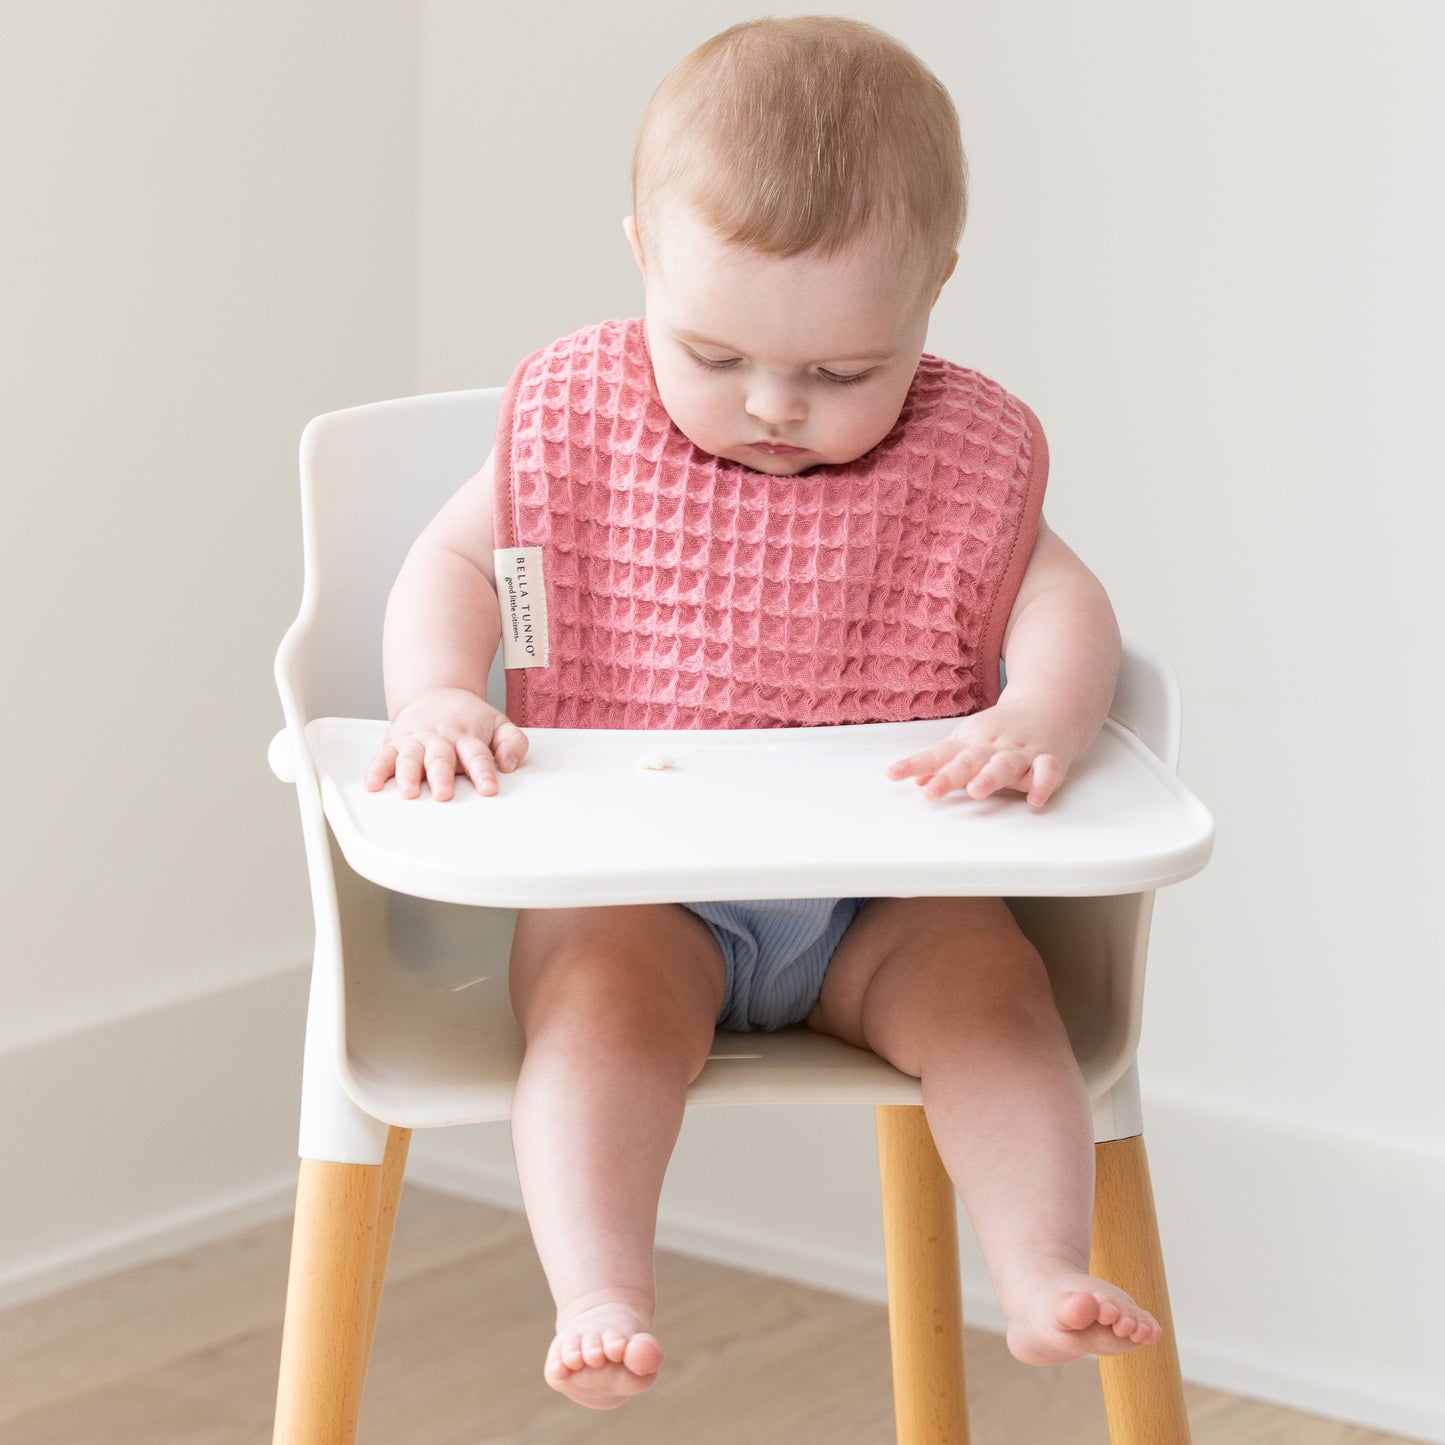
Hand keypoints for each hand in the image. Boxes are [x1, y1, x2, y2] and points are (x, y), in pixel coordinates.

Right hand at [363, 688, 528, 799]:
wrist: (435, 693)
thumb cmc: (468, 717)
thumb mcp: (499, 723)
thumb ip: (513, 742)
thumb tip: (509, 763)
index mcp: (467, 736)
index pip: (477, 755)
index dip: (483, 772)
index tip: (488, 789)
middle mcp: (440, 739)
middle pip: (441, 758)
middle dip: (442, 776)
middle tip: (444, 793)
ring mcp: (416, 741)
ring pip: (410, 758)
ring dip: (408, 775)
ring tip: (409, 791)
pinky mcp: (395, 744)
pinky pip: (382, 756)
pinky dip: (376, 770)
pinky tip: (373, 784)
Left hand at [885, 703, 1072, 807]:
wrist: (1050, 705)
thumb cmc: (1002, 731)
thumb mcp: (969, 744)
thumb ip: (944, 765)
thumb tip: (916, 780)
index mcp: (969, 742)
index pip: (937, 754)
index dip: (914, 764)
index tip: (892, 774)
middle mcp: (992, 745)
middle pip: (969, 760)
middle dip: (950, 776)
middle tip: (932, 792)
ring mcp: (1020, 750)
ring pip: (1005, 763)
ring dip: (990, 776)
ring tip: (976, 791)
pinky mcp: (1048, 757)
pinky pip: (1047, 769)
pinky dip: (1043, 783)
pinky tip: (1034, 799)